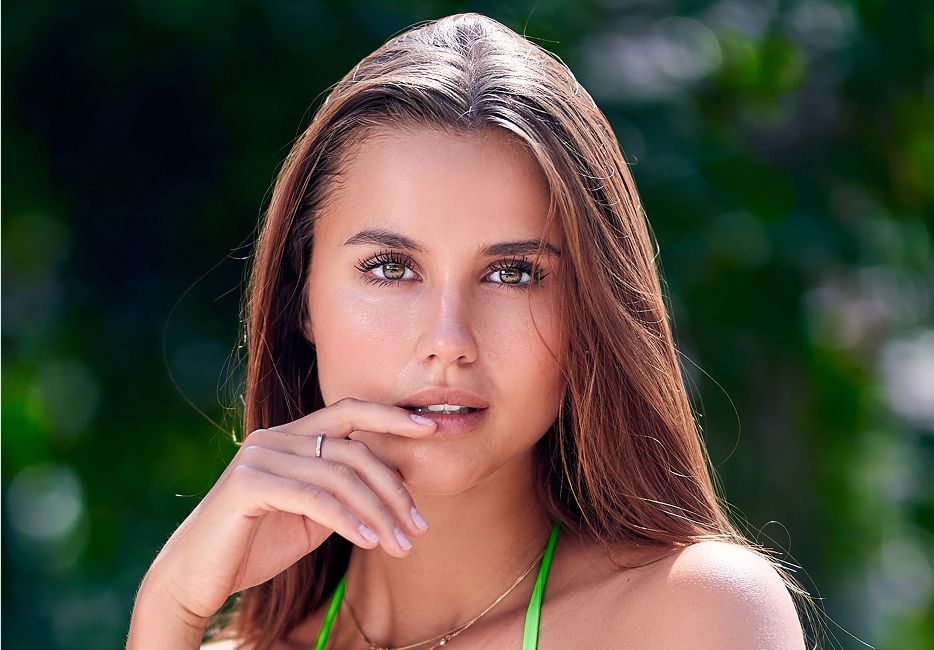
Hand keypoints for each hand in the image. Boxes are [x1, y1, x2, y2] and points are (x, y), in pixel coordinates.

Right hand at [141, 397, 436, 620]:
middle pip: (353, 449)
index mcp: (290, 436)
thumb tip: (396, 478)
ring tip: (402, 546)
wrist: (200, 576)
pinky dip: (349, 520)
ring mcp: (259, 457)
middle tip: (419, 527)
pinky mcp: (248, 484)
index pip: (350, 412)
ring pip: (339, 476)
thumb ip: (344, 490)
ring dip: (379, 513)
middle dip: (394, 489)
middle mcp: (274, 438)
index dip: (392, 416)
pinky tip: (371, 541)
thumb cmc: (258, 544)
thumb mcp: (313, 513)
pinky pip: (314, 498)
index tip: (432, 427)